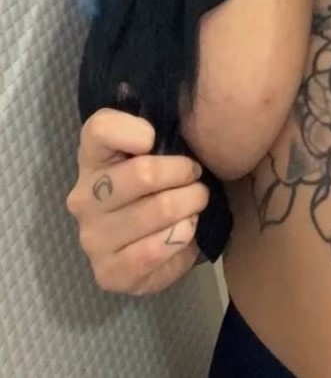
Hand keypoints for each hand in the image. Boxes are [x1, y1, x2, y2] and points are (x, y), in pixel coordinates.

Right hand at [66, 108, 208, 295]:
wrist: (155, 242)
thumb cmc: (162, 183)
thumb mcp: (160, 148)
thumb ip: (162, 125)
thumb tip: (170, 106)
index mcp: (92, 156)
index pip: (100, 128)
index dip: (134, 129)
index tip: (156, 138)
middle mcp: (83, 196)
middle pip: (144, 173)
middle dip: (184, 173)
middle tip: (197, 178)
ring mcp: (92, 238)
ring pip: (158, 211)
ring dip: (191, 205)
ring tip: (197, 204)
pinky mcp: (108, 273)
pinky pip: (155, 250)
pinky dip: (182, 237)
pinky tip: (186, 232)